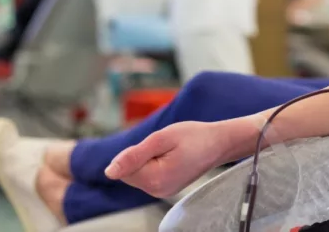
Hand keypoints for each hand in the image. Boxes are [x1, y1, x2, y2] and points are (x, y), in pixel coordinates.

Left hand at [104, 121, 226, 197]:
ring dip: (148, 159)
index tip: (158, 145)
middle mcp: (157, 191)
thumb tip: (109, 172)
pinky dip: (155, 163)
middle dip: (141, 156)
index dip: (137, 151)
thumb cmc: (194, 136)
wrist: (220, 143)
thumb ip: (134, 155)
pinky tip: (173, 156)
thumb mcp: (162, 138)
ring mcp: (162, 192)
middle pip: (130, 173)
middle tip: (166, 146)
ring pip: (138, 173)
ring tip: (171, 151)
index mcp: (155, 180)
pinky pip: (148, 175)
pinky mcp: (166, 188)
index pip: (124, 168)